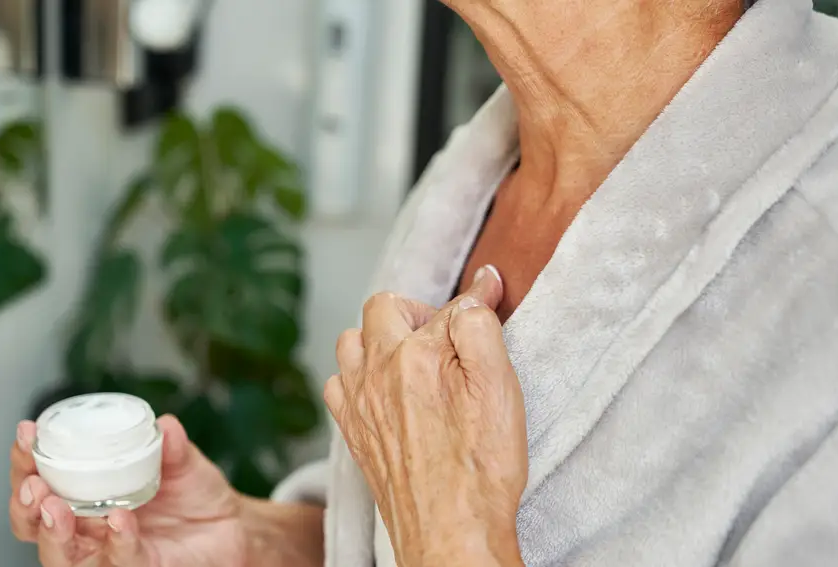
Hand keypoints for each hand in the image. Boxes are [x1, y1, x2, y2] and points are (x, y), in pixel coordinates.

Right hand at [9, 414, 323, 566]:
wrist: (233, 524)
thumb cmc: (196, 494)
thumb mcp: (184, 462)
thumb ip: (173, 446)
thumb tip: (165, 424)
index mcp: (86, 496)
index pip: (40, 484)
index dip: (27, 463)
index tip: (28, 433)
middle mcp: (88, 529)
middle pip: (35, 525)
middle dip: (25, 503)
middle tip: (33, 482)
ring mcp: (109, 553)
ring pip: (64, 556)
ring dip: (53, 532)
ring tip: (55, 506)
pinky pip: (120, 561)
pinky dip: (117, 541)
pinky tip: (118, 519)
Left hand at [324, 266, 527, 566]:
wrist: (451, 533)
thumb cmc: (480, 466)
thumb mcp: (499, 387)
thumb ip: (481, 327)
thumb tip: (477, 288)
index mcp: (416, 354)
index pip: (448, 306)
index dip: (476, 299)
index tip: (491, 291)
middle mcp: (377, 372)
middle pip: (383, 308)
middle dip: (416, 310)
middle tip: (447, 338)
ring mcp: (359, 402)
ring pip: (351, 342)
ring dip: (378, 339)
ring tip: (413, 360)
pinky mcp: (353, 432)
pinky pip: (338, 383)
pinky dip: (357, 376)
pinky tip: (384, 392)